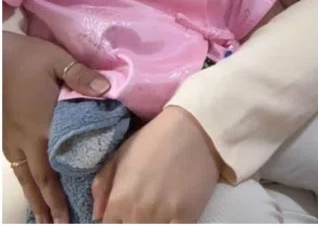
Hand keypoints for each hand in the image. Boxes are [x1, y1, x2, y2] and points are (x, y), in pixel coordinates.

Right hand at [2, 32, 110, 223]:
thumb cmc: (27, 57)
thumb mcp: (58, 61)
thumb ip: (82, 77)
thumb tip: (106, 90)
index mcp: (40, 127)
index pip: (52, 169)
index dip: (60, 194)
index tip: (70, 215)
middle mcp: (25, 139)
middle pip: (38, 180)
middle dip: (48, 206)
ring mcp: (12, 139)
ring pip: (24, 176)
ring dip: (35, 198)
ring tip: (44, 219)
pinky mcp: (6, 134)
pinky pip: (17, 164)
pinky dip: (26, 180)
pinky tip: (32, 187)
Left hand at [94, 106, 220, 222]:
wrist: (194, 128)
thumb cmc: (154, 139)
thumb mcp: (119, 155)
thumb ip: (101, 187)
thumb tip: (97, 215)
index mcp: (119, 200)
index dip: (118, 221)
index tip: (126, 213)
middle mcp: (138, 213)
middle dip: (135, 221)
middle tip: (145, 208)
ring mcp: (163, 216)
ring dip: (155, 222)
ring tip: (160, 209)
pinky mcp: (187, 215)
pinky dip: (172, 224)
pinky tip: (174, 216)